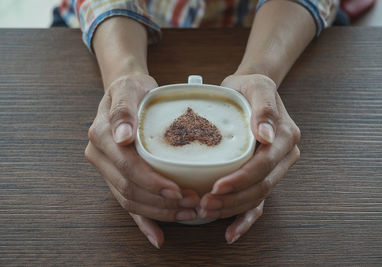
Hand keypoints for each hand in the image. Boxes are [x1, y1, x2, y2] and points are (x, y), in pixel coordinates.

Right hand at [85, 73, 199, 248]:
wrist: (127, 92)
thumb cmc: (132, 90)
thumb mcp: (128, 89)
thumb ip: (123, 111)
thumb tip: (122, 136)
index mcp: (102, 137)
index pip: (127, 167)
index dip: (152, 183)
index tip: (178, 190)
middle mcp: (101, 157)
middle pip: (129, 189)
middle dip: (160, 202)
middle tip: (191, 203)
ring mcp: (107, 170)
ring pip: (130, 201)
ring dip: (159, 212)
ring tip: (188, 213)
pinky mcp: (117, 177)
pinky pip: (128, 203)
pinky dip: (143, 222)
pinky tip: (158, 235)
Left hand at [199, 74, 300, 243]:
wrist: (249, 91)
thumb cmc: (249, 88)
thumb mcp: (257, 86)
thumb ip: (264, 108)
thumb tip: (266, 135)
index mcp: (284, 137)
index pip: (263, 164)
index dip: (241, 179)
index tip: (217, 186)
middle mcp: (283, 156)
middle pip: (261, 186)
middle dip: (234, 199)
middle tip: (205, 205)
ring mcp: (275, 169)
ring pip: (257, 197)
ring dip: (233, 209)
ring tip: (207, 212)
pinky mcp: (262, 176)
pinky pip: (258, 202)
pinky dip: (245, 218)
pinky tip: (230, 232)